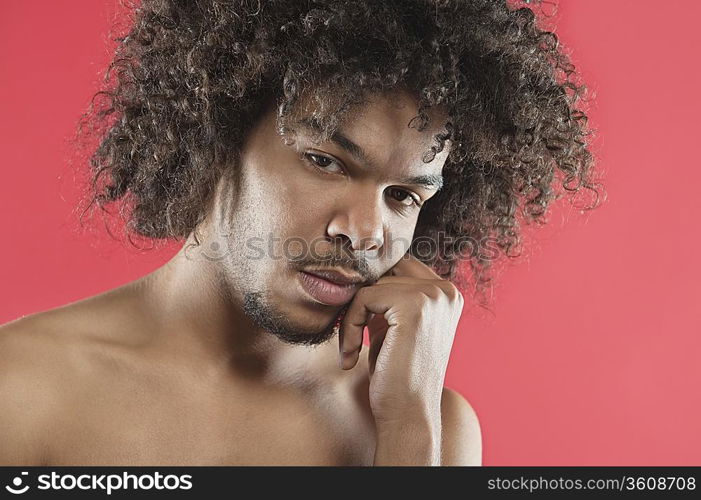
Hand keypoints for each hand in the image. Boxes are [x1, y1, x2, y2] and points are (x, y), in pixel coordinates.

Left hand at [338, 252, 464, 431]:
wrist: (408, 414)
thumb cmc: (397, 375)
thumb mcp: (394, 326)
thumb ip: (388, 296)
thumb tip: (361, 266)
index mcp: (447, 294)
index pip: (397, 268)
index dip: (373, 293)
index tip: (359, 326)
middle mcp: (446, 290)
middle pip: (384, 271)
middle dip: (361, 301)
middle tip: (350, 337)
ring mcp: (433, 295)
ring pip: (370, 285)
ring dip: (351, 317)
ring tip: (350, 350)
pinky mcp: (414, 305)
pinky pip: (362, 298)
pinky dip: (348, 326)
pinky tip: (350, 356)